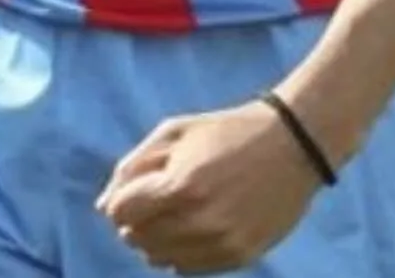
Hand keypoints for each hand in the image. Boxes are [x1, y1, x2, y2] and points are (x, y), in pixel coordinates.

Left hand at [96, 102, 322, 274]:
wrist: (291, 145)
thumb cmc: (227, 131)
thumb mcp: (176, 130)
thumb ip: (134, 165)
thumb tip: (103, 206)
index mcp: (180, 184)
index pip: (120, 213)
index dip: (121, 201)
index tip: (137, 190)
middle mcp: (198, 220)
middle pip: (136, 239)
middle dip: (137, 220)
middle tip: (158, 200)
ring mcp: (220, 242)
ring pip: (159, 259)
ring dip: (157, 238)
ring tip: (177, 212)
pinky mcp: (239, 257)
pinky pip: (188, 268)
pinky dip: (181, 252)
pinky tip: (195, 226)